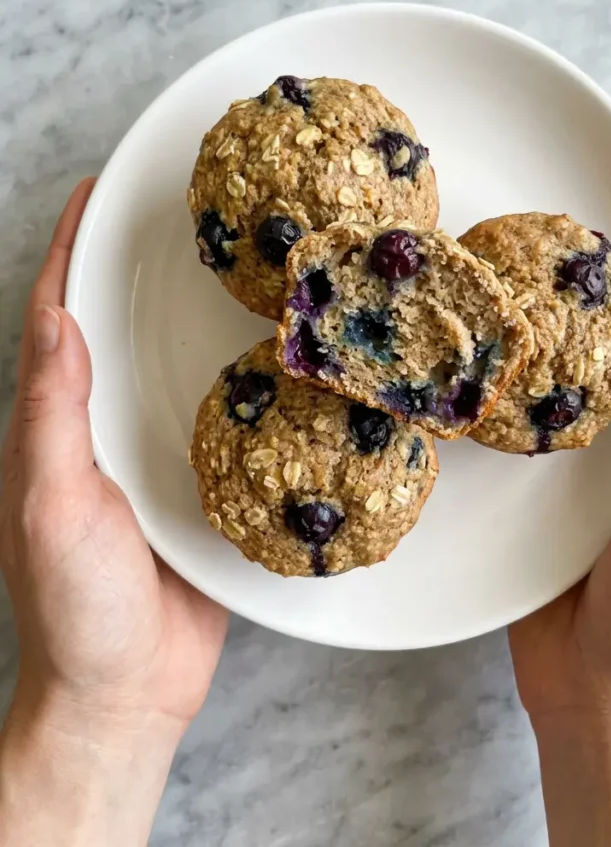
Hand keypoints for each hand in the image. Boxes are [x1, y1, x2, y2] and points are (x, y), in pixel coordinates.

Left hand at [0, 180, 227, 844]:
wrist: (126, 695)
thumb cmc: (76, 611)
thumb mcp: (50, 508)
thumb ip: (52, 417)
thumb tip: (58, 318)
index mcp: (55, 428)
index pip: (56, 319)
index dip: (71, 252)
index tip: (99, 193)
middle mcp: (102, 431)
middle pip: (119, 328)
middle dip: (140, 267)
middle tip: (187, 212)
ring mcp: (153, 456)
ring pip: (175, 366)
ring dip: (197, 316)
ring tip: (242, 265)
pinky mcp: (203, 483)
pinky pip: (224, 416)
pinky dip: (245, 378)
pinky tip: (282, 357)